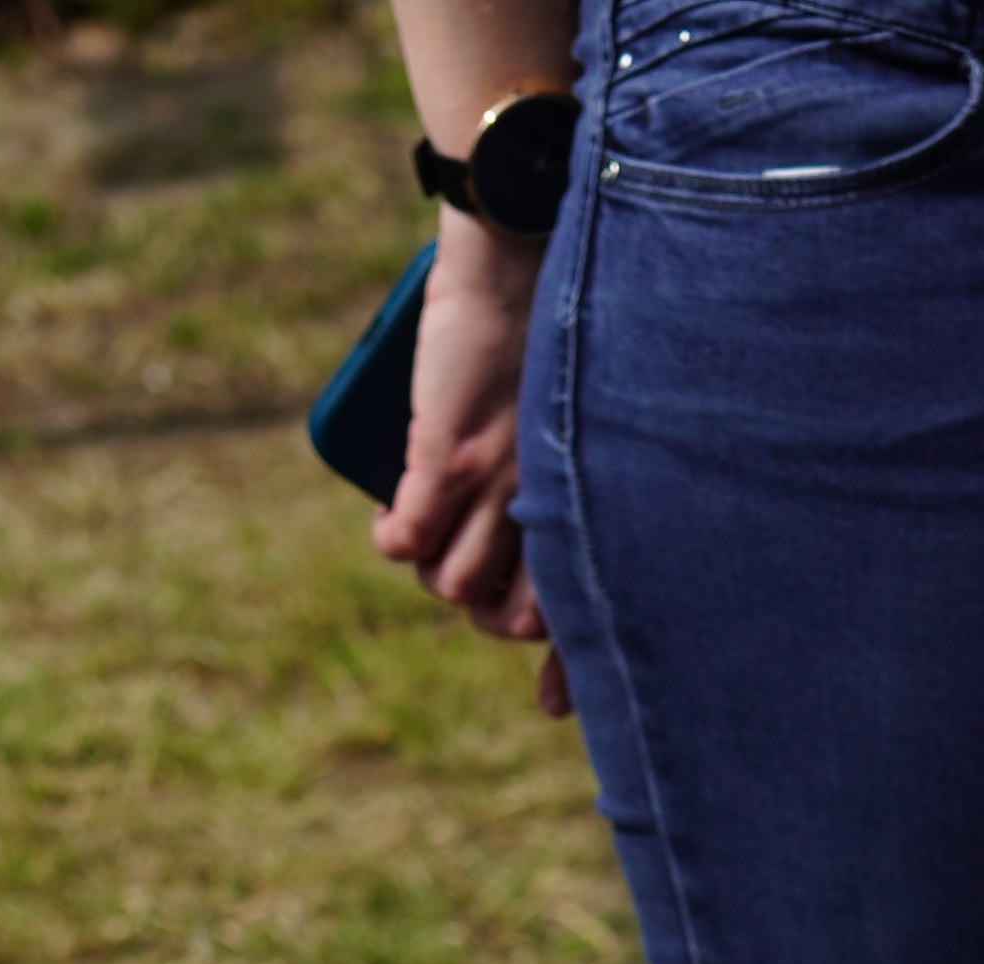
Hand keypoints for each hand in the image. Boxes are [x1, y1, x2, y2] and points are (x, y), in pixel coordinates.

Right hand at [375, 215, 568, 704]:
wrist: (524, 238)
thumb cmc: (566, 319)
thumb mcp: (590, 416)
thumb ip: (583, 478)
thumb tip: (569, 536)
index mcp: (586, 506)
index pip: (579, 620)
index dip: (566, 674)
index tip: (555, 705)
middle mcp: (544, 508)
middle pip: (502, 617)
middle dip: (482, 604)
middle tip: (468, 556)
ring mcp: (494, 484)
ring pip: (455, 584)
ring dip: (434, 570)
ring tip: (429, 531)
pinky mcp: (445, 453)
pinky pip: (412, 534)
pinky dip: (399, 542)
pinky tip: (393, 535)